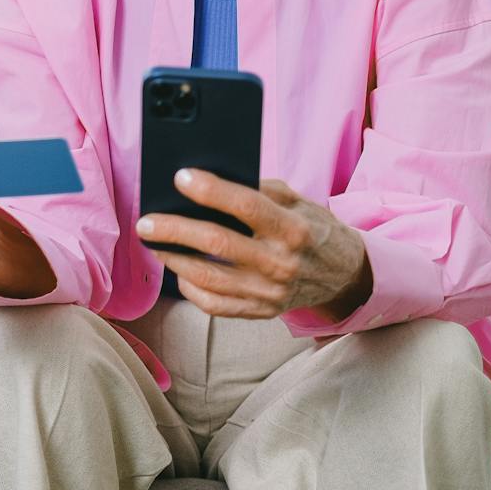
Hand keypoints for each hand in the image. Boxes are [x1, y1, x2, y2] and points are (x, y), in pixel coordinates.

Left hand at [134, 169, 371, 319]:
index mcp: (293, 229)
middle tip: (146, 221)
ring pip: (210, 278)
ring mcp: (271, 293)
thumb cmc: (313, 230)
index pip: (247, 205)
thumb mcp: (298, 201)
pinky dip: (190, 288)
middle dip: (175, 230)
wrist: (344, 275)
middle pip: (218, 243)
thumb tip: (211, 180)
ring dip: (174, 260)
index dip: (211, 190)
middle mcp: (282, 263)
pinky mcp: (262, 312)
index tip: (180, 177)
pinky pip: (215, 305)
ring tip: (154, 244)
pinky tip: (178, 271)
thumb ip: (260, 190)